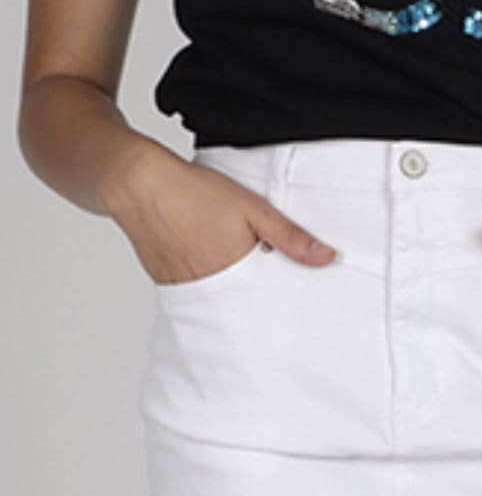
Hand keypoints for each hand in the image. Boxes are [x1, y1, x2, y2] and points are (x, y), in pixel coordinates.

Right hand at [104, 148, 336, 286]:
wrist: (140, 186)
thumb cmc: (195, 192)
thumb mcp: (253, 208)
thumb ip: (290, 236)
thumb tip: (326, 258)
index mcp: (233, 272)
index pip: (267, 304)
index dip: (282, 303)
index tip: (297, 307)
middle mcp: (207, 289)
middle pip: (242, 310)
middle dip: (259, 305)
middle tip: (272, 299)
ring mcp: (183, 290)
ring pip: (219, 304)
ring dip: (233, 297)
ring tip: (242, 282)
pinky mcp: (168, 284)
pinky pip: (196, 295)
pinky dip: (209, 288)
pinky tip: (213, 268)